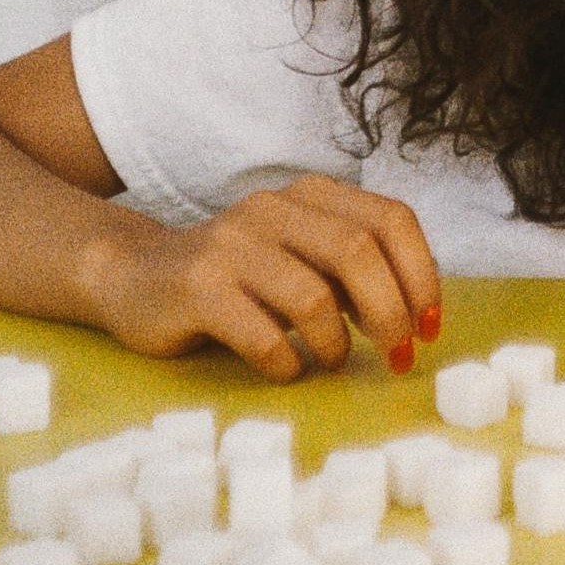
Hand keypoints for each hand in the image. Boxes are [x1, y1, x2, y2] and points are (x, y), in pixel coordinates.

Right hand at [86, 174, 442, 381]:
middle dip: (391, 313)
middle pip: (360, 252)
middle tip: (399, 356)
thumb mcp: (302, 258)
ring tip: (332, 362)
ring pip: (314, 296)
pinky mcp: (197, 287)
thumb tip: (417, 311)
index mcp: (311, 195)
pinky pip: (262, 335)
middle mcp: (273, 208)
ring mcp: (232, 244)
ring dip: (337, 343)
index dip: (422, 274)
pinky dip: (287, 363)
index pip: (393, 219)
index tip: (431, 324)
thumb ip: (353, 270)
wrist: (133, 275)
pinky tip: (286, 369)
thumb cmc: (238, 278)